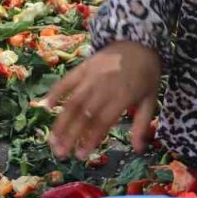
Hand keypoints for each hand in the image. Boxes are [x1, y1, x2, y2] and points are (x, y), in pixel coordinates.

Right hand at [46, 41, 160, 160]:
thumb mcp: (150, 99)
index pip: (102, 122)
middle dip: (70, 136)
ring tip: (52, 139)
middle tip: (60, 154)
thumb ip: (142, 124)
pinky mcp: (83, 66)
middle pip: (83, 115)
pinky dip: (55, 92)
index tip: (81, 156)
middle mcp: (103, 87)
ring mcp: (91, 76)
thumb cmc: (146, 74)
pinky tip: (46, 106)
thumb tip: (138, 150)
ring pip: (72, 102)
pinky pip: (66, 80)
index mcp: (122, 96)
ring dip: (60, 122)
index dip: (90, 140)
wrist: (140, 41)